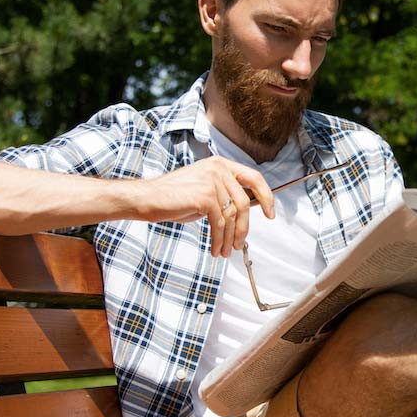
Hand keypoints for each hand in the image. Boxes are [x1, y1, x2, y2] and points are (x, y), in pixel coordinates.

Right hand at [132, 156, 275, 256]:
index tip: (270, 214)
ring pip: (232, 216)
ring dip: (230, 238)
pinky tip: (216, 249)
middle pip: (244, 203)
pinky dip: (219, 240)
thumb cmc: (173, 198)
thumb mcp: (204, 191)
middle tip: (240, 245)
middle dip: (244, 228)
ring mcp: (211, 181)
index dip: (266, 196)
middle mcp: (218, 169)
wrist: (146, 199)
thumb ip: (225, 195)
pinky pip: (220, 223)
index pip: (254, 177)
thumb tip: (248, 210)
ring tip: (226, 251)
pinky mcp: (204, 196)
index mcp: (221, 164)